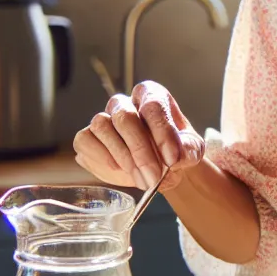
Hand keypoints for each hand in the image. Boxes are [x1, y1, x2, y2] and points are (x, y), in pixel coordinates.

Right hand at [73, 80, 205, 191]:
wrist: (162, 169)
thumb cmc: (176, 152)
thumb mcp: (191, 151)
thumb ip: (188, 150)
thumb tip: (177, 155)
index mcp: (152, 96)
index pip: (153, 106)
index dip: (162, 133)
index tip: (172, 159)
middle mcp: (125, 103)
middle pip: (125, 117)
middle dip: (141, 151)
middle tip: (154, 176)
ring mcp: (104, 118)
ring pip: (103, 126)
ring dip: (123, 157)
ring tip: (142, 179)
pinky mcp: (88, 137)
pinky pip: (85, 140)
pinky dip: (100, 157)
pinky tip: (119, 170)